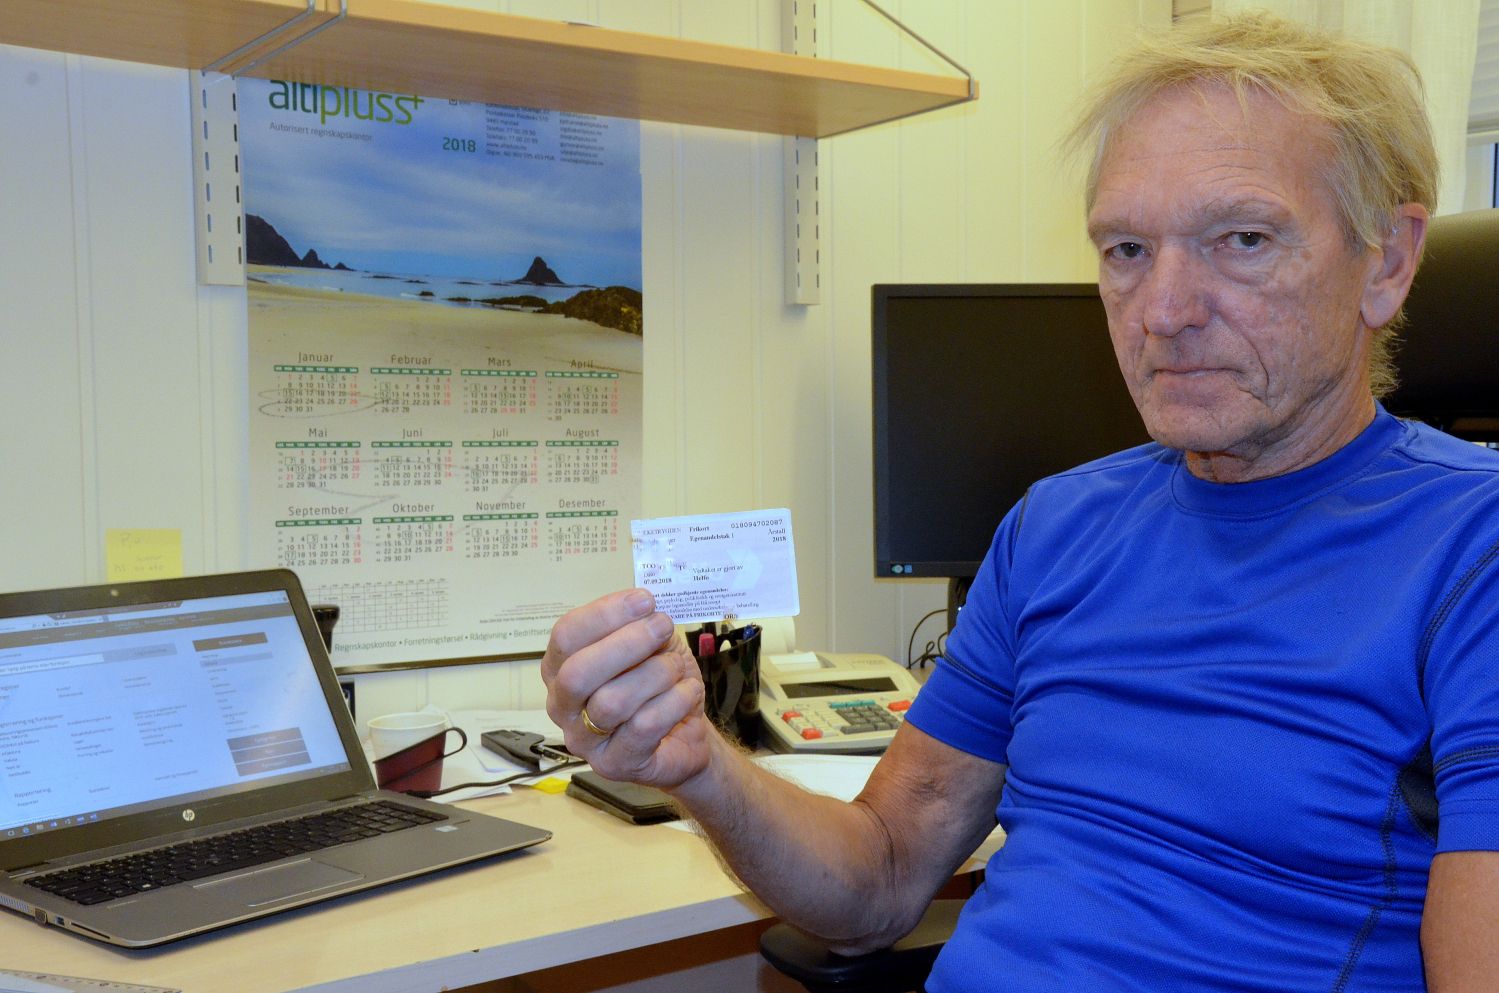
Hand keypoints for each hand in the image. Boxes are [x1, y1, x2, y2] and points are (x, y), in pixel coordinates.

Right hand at [541, 588, 711, 788]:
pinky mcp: (614, 764)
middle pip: (578, 672)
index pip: (566, 636)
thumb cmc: (658, 687)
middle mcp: (562, 706)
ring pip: (613, 701)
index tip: (644, 600)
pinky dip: (674, 702)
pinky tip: (687, 692)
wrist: (684, 736)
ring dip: (656, 674)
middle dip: (627, 643)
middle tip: (662, 626)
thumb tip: (643, 607)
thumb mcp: (650, 647)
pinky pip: (644, 727)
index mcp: (560, 668)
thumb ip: (639, 625)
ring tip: (677, 668)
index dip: (605, 614)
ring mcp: (584, 740)